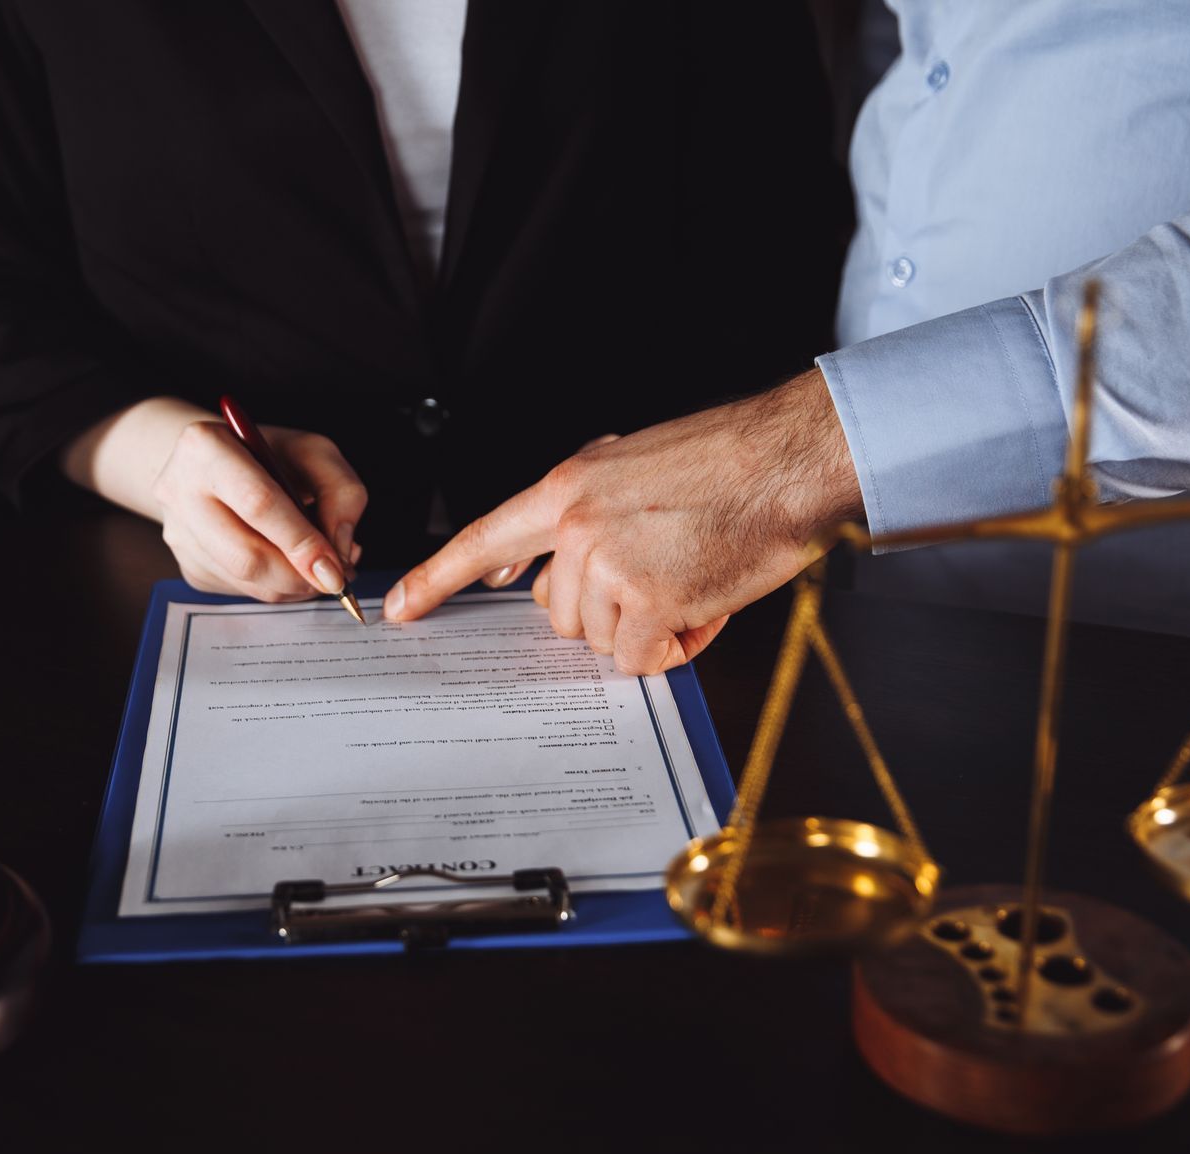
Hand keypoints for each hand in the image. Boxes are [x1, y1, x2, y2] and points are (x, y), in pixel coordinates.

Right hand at [62, 397, 366, 601]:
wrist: (216, 465)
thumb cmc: (268, 454)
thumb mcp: (314, 451)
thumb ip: (341, 492)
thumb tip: (340, 552)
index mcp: (205, 446)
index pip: (258, 503)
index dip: (301, 542)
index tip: (335, 570)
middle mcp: (180, 490)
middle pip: (246, 556)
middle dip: (298, 577)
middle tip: (333, 577)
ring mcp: (178, 533)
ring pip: (245, 581)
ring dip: (291, 586)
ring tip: (316, 566)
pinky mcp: (188, 565)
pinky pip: (239, 591)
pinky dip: (274, 586)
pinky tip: (286, 562)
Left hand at [382, 369, 861, 673]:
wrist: (787, 459)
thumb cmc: (724, 464)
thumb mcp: (628, 467)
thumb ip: (576, 514)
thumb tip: (528, 571)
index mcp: (565, 488)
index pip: (483, 540)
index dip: (437, 579)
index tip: (401, 609)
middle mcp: (577, 526)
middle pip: (558, 615)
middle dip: (607, 613)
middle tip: (661, 579)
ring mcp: (610, 563)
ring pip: (600, 640)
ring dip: (646, 629)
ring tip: (690, 585)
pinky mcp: (650, 599)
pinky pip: (639, 658)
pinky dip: (674, 648)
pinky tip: (702, 609)